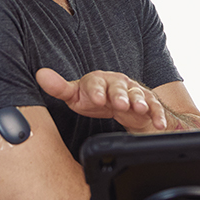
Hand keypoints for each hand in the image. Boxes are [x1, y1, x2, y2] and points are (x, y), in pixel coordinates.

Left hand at [36, 68, 167, 132]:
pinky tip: (158, 124)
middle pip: (119, 87)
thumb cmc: (98, 99)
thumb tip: (40, 74)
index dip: (96, 90)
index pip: (95, 82)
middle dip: (120, 95)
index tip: (97, 99)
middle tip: (120, 104)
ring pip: (139, 95)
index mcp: (99, 80)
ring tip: (139, 109)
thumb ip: (59, 87)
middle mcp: (118, 83)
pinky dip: (158, 116)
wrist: (124, 106)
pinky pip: (155, 108)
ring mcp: (135, 93)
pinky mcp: (149, 104)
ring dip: (140, 102)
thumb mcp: (77, 95)